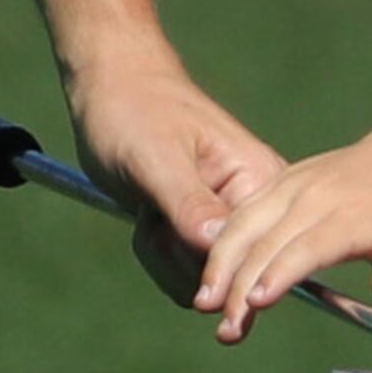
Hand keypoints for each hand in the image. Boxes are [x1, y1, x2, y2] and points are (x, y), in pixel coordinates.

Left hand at [62, 44, 284, 303]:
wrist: (111, 89)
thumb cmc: (134, 109)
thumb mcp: (157, 156)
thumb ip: (189, 203)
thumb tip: (219, 247)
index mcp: (261, 181)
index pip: (253, 255)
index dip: (210, 267)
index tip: (170, 234)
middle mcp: (254, 209)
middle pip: (227, 279)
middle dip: (178, 255)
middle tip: (154, 210)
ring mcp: (227, 224)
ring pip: (202, 283)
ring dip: (163, 254)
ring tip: (151, 209)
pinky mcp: (201, 234)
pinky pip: (185, 275)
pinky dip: (157, 254)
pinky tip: (149, 217)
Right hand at [193, 106, 371, 345]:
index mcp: (353, 214)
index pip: (310, 246)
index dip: (280, 274)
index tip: (256, 302)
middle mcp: (317, 195)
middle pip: (268, 241)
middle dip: (240, 285)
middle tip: (226, 328)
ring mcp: (294, 183)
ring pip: (245, 223)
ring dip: (221, 263)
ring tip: (205, 303)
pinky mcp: (281, 181)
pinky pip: (243, 210)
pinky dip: (222, 240)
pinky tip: (211, 273)